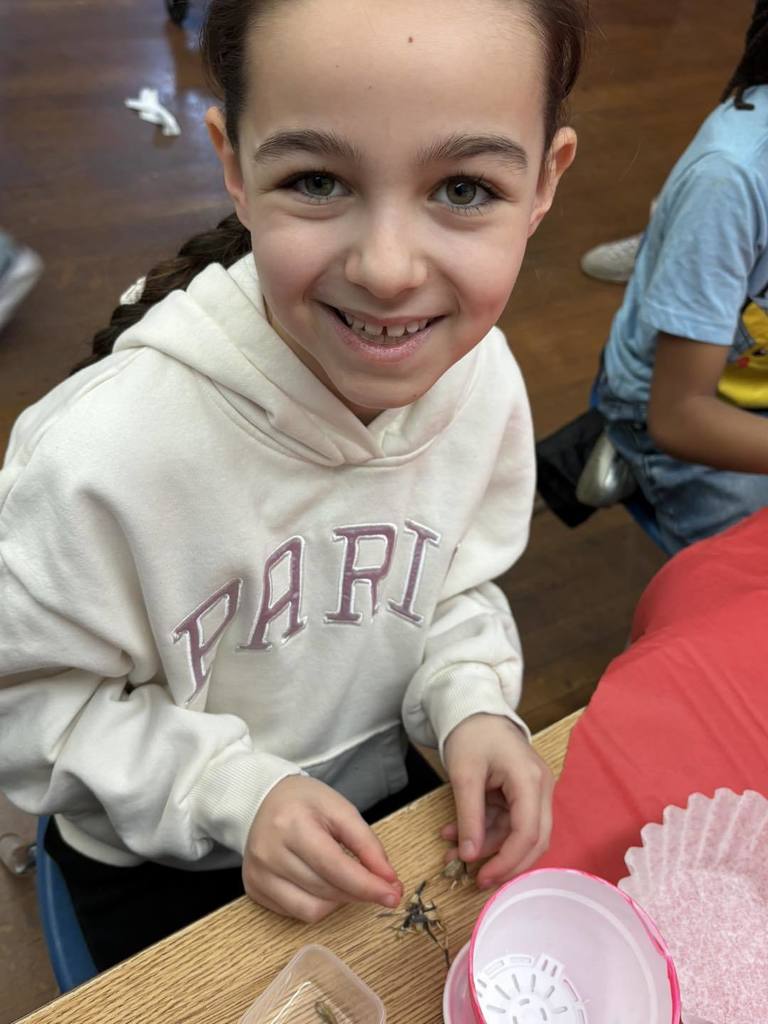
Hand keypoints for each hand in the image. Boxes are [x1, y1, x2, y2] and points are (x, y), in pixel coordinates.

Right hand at [243, 775, 402, 922]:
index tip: (393, 895)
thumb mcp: (340, 809)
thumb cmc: (304, 802)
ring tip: (347, 881)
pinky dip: (318, 904)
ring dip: (340, 901)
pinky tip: (324, 884)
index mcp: (292, 824)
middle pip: (326, 890)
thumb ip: (366, 843)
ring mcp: (258, 874)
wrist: (261, 799)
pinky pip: (296, 913)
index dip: (367, 885)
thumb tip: (388, 880)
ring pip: (312, 910)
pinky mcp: (254, 889)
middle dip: (359, 892)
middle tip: (381, 887)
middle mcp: (269, 853)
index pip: (335, 867)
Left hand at [441, 713, 552, 888]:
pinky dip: (485, 832)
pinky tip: (456, 835)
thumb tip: (469, 856)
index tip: (482, 877)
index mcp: (530, 780)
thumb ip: (469, 817)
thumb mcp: (464, 775)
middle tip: (477, 879)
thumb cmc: (472, 734)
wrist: (474, 711)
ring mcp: (533, 792)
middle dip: (505, 862)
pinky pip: (508, 822)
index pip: (528, 833)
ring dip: (487, 846)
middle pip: (534, 840)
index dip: (508, 861)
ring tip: (451, 851)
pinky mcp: (522, 794)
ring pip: (518, 834)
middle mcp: (540, 788)